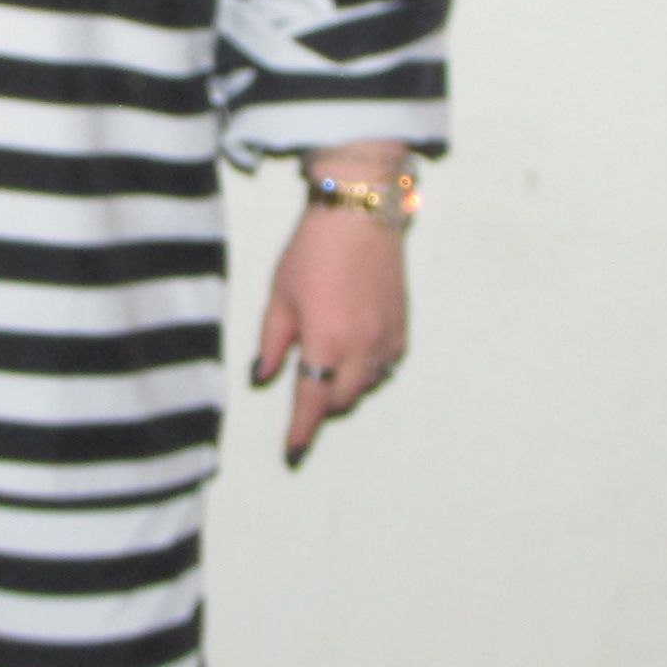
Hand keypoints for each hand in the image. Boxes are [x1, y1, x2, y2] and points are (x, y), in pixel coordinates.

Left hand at [249, 155, 412, 469]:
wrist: (360, 215)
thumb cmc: (311, 251)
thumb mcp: (279, 296)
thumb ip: (272, 343)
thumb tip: (264, 377)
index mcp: (325, 343)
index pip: (312, 403)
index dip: (301, 431)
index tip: (292, 451)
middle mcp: (360, 349)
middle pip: (341, 400)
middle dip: (322, 404)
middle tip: (306, 389)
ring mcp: (386, 339)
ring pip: (367, 386)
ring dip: (346, 386)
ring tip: (329, 363)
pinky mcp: (402, 327)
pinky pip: (386, 366)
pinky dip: (369, 369)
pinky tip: (355, 350)